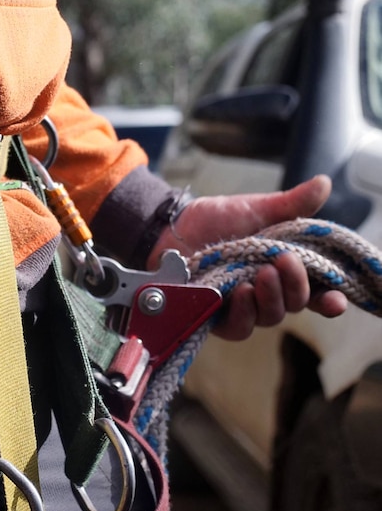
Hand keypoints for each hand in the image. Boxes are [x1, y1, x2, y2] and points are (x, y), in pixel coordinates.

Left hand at [148, 175, 347, 339]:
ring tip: (261, 275)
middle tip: (284, 261)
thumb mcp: (256, 209)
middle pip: (296, 304)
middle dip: (296, 286)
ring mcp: (244, 307)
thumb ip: (290, 204)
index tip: (337, 300)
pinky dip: (243, 313)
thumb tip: (324, 183)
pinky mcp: (218, 317)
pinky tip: (241, 294)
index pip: (318, 292)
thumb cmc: (218, 219)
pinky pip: (238, 327)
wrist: (174, 227)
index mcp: (286, 270)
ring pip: (269, 317)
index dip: (331, 299)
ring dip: (270, 298)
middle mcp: (269, 293)